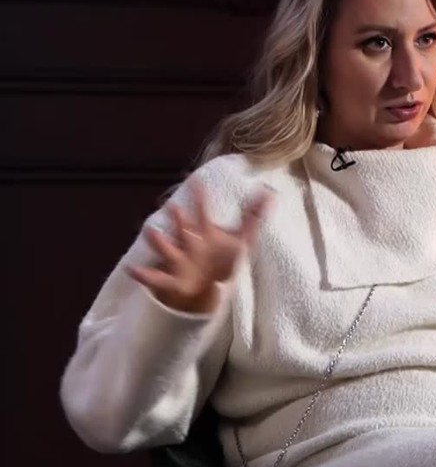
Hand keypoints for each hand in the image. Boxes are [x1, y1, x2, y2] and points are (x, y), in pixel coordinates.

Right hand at [126, 179, 273, 313]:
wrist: (209, 286)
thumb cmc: (224, 259)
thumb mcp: (242, 239)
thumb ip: (254, 217)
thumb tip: (271, 193)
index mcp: (205, 233)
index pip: (204, 213)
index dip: (201, 198)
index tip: (195, 180)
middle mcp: (189, 243)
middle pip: (184, 228)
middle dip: (179, 219)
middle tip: (173, 207)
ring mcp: (179, 261)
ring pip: (168, 249)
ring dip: (159, 242)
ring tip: (151, 232)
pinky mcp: (172, 280)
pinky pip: (156, 278)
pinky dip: (144, 275)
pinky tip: (133, 270)